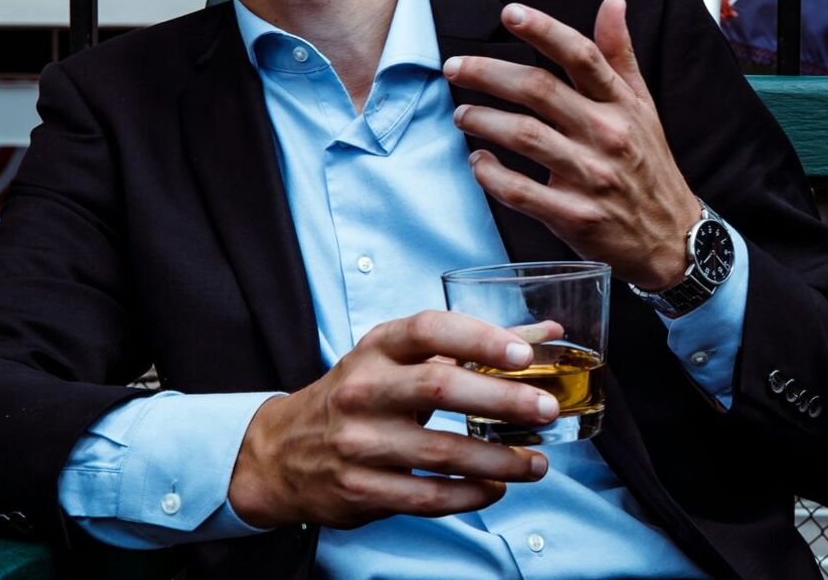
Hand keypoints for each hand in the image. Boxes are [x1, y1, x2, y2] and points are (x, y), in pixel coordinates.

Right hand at [227, 312, 562, 529]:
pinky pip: (426, 497)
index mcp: (378, 349)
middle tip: (547, 410)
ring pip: (440, 452)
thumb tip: (545, 333)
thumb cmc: (359, 395)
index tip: (524, 354)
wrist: (280, 451)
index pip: (429, 330)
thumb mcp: (399, 359)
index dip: (480, 338)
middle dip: (503, 400)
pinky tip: (496, 489)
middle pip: (439, 389)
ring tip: (537, 463)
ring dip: (498, 460)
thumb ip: (472, 347)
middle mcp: (363, 390)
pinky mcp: (359, 489)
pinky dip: (469, 495)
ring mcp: (359, 442)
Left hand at [445, 0, 701, 290]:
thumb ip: (620, 56)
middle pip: (540, 91)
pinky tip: (478, 161)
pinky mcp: (574, 215)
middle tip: (455, 68)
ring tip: (462, 113)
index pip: (582, 56)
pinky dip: (491, 174)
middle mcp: (608, 135)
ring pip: (524, 136)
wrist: (670, 238)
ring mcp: (591, 177)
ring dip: (483, 120)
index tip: (510, 13)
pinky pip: (521, 191)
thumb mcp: (643, 108)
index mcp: (622, 105)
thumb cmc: (649, 168)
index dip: (545, 30)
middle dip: (489, 73)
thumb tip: (612, 4)